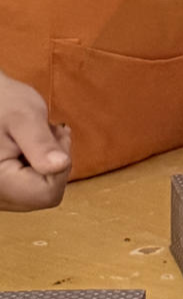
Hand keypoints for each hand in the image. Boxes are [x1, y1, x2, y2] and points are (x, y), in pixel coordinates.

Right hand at [0, 73, 71, 210]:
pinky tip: (29, 148)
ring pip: (37, 194)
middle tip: (46, 133)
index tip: (51, 137)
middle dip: (54, 164)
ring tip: (34, 138)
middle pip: (44, 196)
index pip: (47, 194)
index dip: (61, 167)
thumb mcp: (26, 117)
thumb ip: (41, 144)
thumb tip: (61, 166)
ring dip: (46, 165)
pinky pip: (27, 190)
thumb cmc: (2, 102)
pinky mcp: (1, 190)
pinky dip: (36, 168)